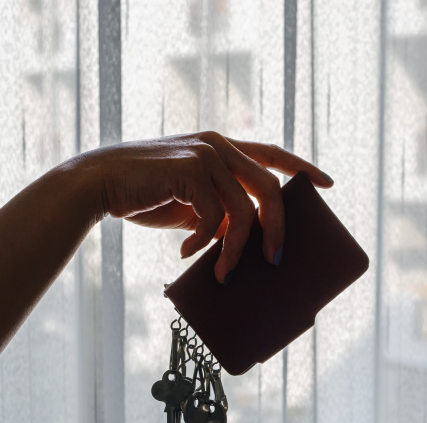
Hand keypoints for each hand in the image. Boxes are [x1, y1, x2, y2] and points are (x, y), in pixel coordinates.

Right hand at [81, 131, 332, 282]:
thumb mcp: (191, 204)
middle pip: (270, 189)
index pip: (273, 153)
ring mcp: (204, 154)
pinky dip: (202, 242)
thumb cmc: (145, 196)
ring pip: (244, 210)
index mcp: (223, 147)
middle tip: (275, 260)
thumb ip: (220, 211)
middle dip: (277, 230)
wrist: (98, 186)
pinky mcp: (189, 169)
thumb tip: (245, 244)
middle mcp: (219, 145)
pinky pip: (214, 217)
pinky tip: (185, 252)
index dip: (302, 167)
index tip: (327, 184)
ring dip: (236, 250)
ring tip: (224, 274)